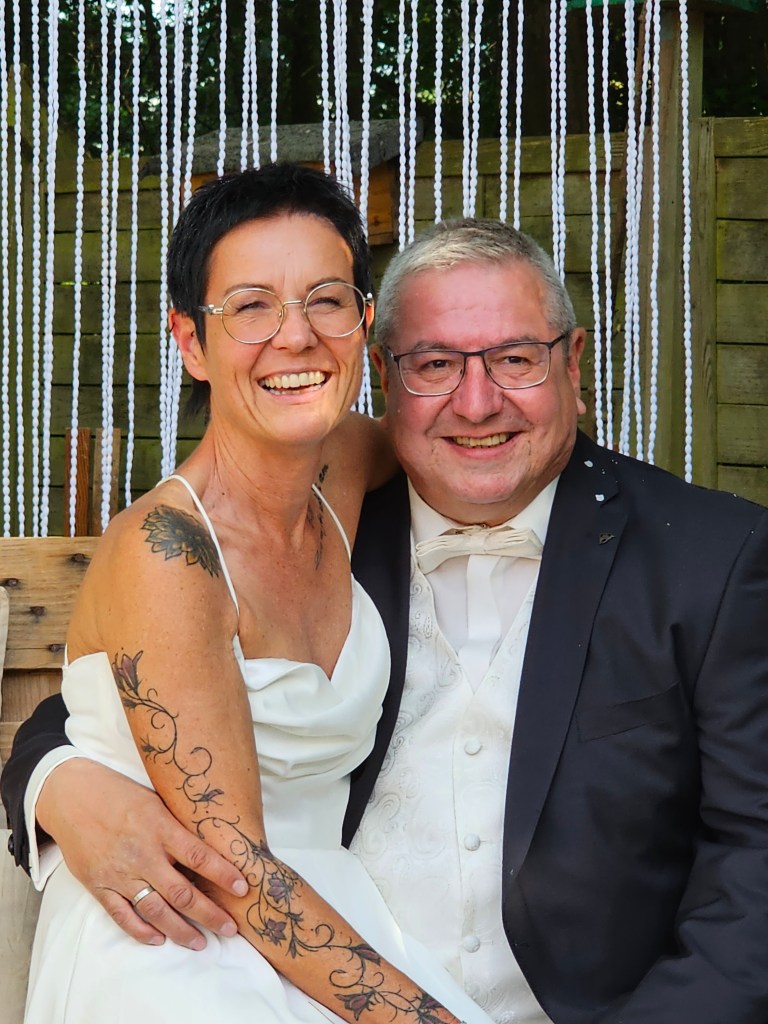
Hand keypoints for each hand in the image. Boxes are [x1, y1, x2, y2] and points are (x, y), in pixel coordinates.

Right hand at [36, 757, 247, 948]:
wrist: (72, 796)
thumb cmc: (119, 793)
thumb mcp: (155, 801)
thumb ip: (177, 824)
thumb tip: (212, 840)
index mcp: (160, 827)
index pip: (199, 855)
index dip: (223, 873)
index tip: (243, 888)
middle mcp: (142, 853)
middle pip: (182, 892)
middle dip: (209, 913)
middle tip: (230, 928)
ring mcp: (119, 872)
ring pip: (155, 910)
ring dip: (180, 930)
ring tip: (200, 943)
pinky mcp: (98, 885)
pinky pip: (122, 915)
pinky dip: (141, 931)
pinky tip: (158, 939)